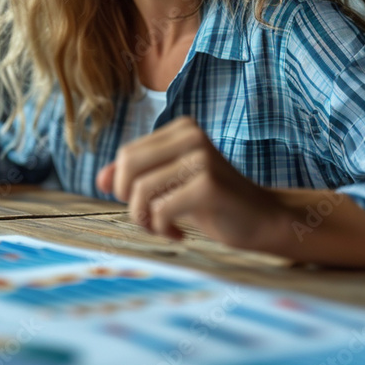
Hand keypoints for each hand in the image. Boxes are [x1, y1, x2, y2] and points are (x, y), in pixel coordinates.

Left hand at [96, 116, 287, 248]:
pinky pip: (160, 210)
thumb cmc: (213, 203)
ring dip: (145, 220)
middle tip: (150, 219)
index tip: (147, 205)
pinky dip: (162, 229)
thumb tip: (99, 179)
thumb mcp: (170, 186)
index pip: (127, 155)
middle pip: (128, 167)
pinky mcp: (208, 184)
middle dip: (130, 200)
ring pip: (140, 190)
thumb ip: (135, 178)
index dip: (125, 186)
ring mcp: (201, 158)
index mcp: (181, 129)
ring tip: (164, 229)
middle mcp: (191, 136)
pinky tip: (179, 235)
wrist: (264, 220)